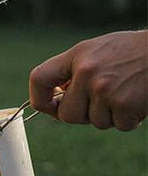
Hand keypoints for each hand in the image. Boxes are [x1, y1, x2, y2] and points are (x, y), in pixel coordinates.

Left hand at [29, 31, 147, 130]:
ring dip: (109, 115)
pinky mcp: (125, 105)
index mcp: (77, 56)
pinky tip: (137, 100)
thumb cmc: (133, 51)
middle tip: (98, 104)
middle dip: (80, 115)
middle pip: (66, 115)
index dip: (39, 98)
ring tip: (124, 93)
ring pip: (95, 122)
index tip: (49, 104)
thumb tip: (55, 99)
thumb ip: (74, 70)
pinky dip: (128, 119)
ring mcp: (105, 90)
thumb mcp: (97, 50)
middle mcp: (86, 73)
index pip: (39, 79)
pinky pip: (118, 125)